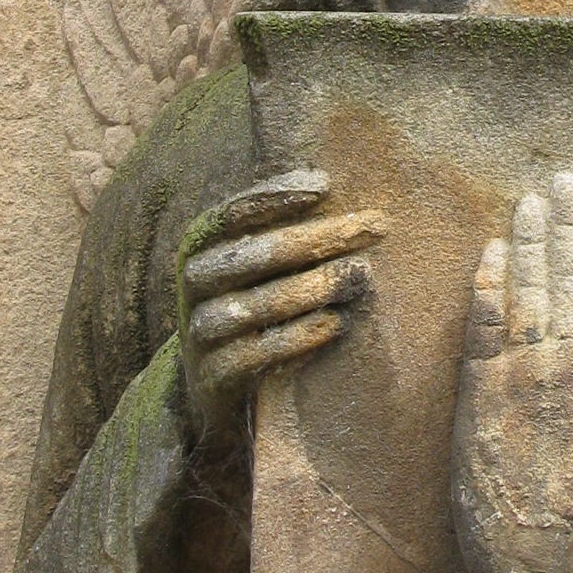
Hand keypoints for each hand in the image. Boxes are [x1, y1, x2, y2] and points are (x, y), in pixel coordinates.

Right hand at [177, 170, 384, 445]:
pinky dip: (301, 336)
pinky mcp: (214, 376)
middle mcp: (195, 282)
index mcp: (202, 245)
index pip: (235, 212)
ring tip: (361, 275)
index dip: (277, 197)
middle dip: (322, 237)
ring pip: (261, 303)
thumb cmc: (247, 306)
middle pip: (261, 254)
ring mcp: (202, 330)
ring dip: (316, 287)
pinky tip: (337, 322)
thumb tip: (331, 188)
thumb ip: (281, 232)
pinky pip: (260, 352)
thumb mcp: (252, 266)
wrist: (210, 384)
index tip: (326, 187)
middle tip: (377, 226)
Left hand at [451, 172, 572, 572]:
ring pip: (524, 293)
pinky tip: (487, 255)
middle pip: (563, 279)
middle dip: (565, 225)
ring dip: (526, 243)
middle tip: (563, 177)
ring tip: (530, 200)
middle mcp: (563, 368)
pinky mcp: (477, 403)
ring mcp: (517, 381)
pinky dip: (485, 289)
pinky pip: (480, 331)